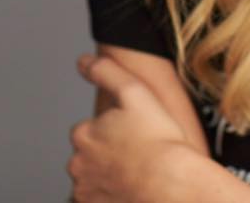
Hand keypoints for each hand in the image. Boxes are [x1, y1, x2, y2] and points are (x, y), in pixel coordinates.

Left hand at [67, 53, 192, 202]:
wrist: (171, 184)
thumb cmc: (157, 139)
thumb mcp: (134, 91)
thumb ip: (106, 72)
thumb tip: (83, 61)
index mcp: (84, 134)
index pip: (90, 127)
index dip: (114, 126)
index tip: (134, 130)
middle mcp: (78, 165)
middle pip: (91, 152)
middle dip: (108, 150)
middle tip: (138, 149)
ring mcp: (86, 192)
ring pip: (95, 176)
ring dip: (110, 172)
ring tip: (139, 168)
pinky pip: (101, 197)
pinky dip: (113, 193)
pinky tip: (133, 186)